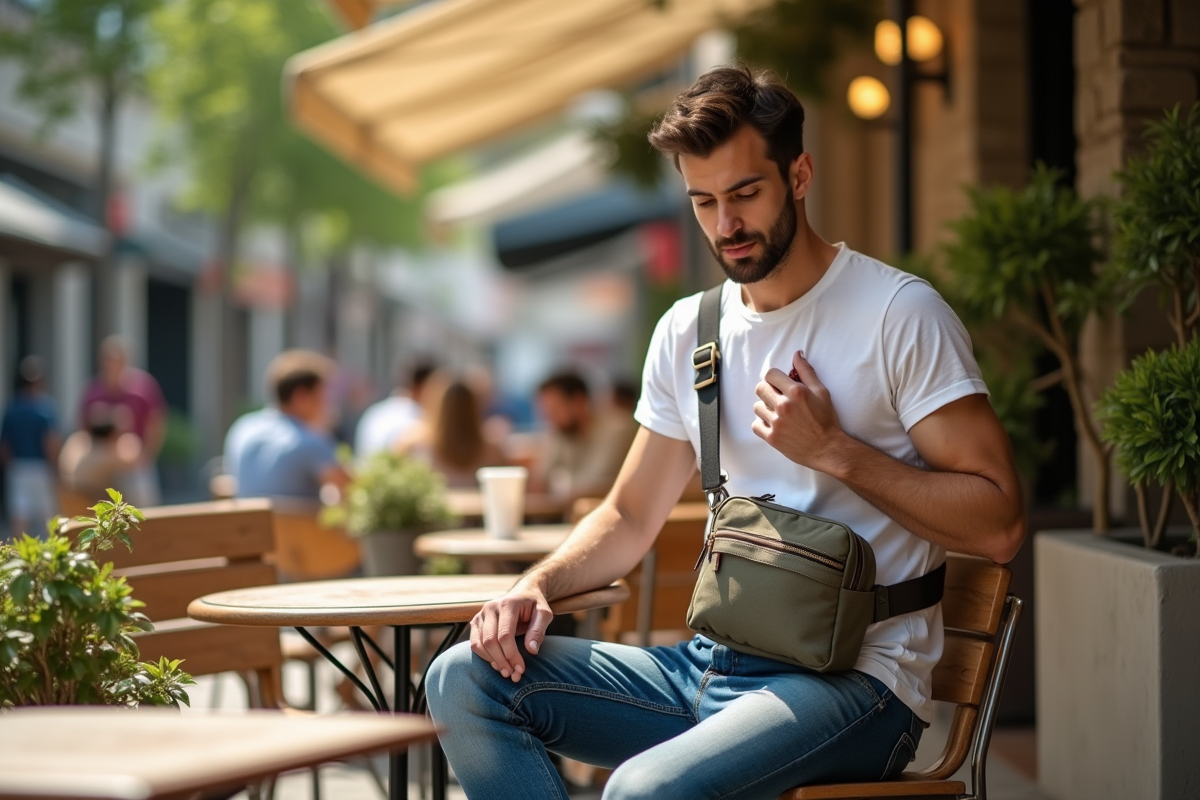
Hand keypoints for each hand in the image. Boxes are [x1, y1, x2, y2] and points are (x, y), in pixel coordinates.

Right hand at [469, 584, 554, 681]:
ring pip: (479, 644)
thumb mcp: (544, 614)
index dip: (512, 655)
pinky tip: (497, 664)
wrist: (523, 594)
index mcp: (508, 604)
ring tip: (506, 672)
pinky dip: (484, 656)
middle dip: (502, 661)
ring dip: (492, 661)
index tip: (521, 669)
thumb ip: (538, 630)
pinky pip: (474, 643)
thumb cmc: (535, 605)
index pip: (505, 635)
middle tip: (514, 675)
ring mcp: (481, 614)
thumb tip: (531, 650)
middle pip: (490, 641)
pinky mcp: (476, 622)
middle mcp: (490, 608)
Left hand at [752, 351, 844, 470]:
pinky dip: (762, 424)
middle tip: (777, 397)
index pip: (770, 374)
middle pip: (760, 388)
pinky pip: (755, 425)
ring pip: (757, 407)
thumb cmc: (827, 419)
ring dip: (765, 408)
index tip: (779, 384)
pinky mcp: (772, 438)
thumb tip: (797, 354)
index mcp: (796, 392)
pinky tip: (773, 424)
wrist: (828, 449)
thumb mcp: (822, 392)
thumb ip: (807, 372)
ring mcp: (776, 422)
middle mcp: (783, 405)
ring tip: (777, 413)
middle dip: (767, 390)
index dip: (774, 377)